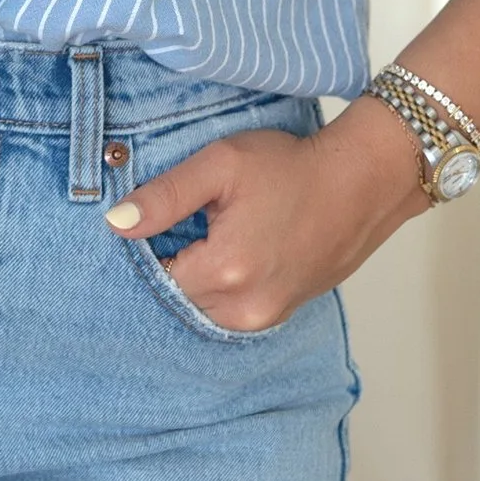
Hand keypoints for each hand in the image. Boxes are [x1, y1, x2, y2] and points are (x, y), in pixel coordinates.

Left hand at [105, 102, 427, 328]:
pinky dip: (225, 286)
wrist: (363, 182)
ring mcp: (268, 316)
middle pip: (179, 297)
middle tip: (194, 223)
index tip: (165, 220)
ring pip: (204, 308)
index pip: (155, 278)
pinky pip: (233, 310)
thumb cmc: (292, 167)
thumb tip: (116, 224)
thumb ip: (165, 196)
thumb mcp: (221, 164)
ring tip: (217, 234)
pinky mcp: (283, 313)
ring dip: (200, 279)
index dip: (151, 248)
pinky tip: (238, 251)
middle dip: (175, 264)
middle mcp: (245, 307)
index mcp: (225, 271)